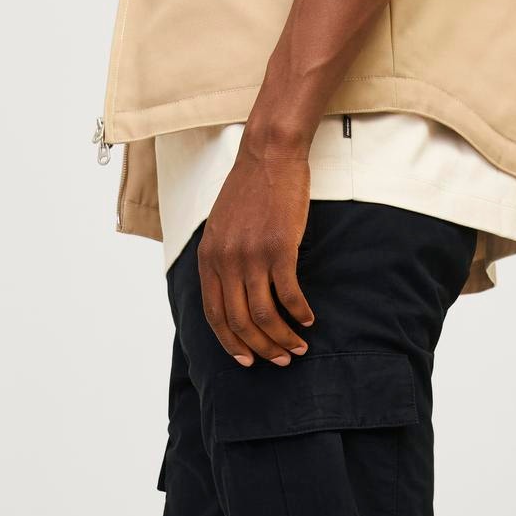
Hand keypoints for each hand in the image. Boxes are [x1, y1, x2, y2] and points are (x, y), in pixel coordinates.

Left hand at [197, 142, 314, 366]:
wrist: (268, 155)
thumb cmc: (249, 190)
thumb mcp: (220, 228)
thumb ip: (220, 260)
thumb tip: (231, 295)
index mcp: (207, 259)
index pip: (215, 316)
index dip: (231, 344)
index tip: (247, 360)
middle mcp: (225, 262)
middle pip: (241, 322)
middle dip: (262, 349)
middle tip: (281, 360)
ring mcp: (251, 256)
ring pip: (264, 315)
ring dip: (283, 338)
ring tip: (299, 347)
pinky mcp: (279, 248)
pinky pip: (288, 295)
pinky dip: (299, 313)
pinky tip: (308, 319)